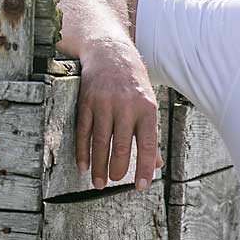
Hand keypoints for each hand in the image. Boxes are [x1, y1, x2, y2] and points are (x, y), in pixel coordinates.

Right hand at [76, 38, 163, 189]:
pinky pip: (84, 132)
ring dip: (99, 165)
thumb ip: (151, 134)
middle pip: (122, 145)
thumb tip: (156, 164)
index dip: (144, 167)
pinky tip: (84, 165)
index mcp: (147, 109)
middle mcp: (126, 107)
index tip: (141, 186)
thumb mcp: (149, 104)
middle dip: (118, 168)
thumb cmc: (135, 83)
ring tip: (98, 183)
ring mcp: (104, 104)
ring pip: (101, 142)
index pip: (148, 144)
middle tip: (114, 183)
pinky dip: (83, 151)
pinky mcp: (86, 103)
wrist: (110, 53)